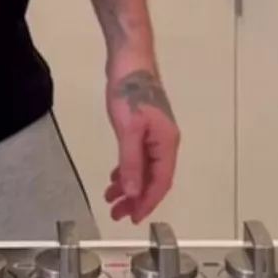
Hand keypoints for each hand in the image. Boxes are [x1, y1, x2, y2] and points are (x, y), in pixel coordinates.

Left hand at [104, 63, 180, 225]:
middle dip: (136, 198)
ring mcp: (154, 132)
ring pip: (145, 167)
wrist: (129, 57)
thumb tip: (134, 193)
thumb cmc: (129, 91)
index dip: (147, 203)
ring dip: (129, 184)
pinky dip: (128, 168)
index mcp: (167, 143)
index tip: (132, 219)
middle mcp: (165, 141)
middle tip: (116, 214)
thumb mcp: (128, 129)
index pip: (160, 182)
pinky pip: (138, 155)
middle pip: (153, 178)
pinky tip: (116, 175)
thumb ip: (132, 163)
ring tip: (111, 199)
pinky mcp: (143, 125)